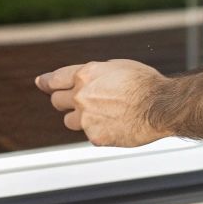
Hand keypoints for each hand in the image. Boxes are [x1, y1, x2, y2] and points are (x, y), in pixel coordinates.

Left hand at [34, 59, 173, 146]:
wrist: (161, 106)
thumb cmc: (145, 83)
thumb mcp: (117, 67)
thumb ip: (94, 74)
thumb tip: (83, 78)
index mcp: (86, 74)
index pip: (54, 79)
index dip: (46, 82)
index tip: (41, 83)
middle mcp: (81, 96)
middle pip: (57, 101)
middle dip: (65, 101)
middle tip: (80, 102)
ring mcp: (86, 118)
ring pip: (69, 121)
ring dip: (80, 118)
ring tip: (104, 114)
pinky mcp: (95, 136)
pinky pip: (89, 134)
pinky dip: (99, 131)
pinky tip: (116, 125)